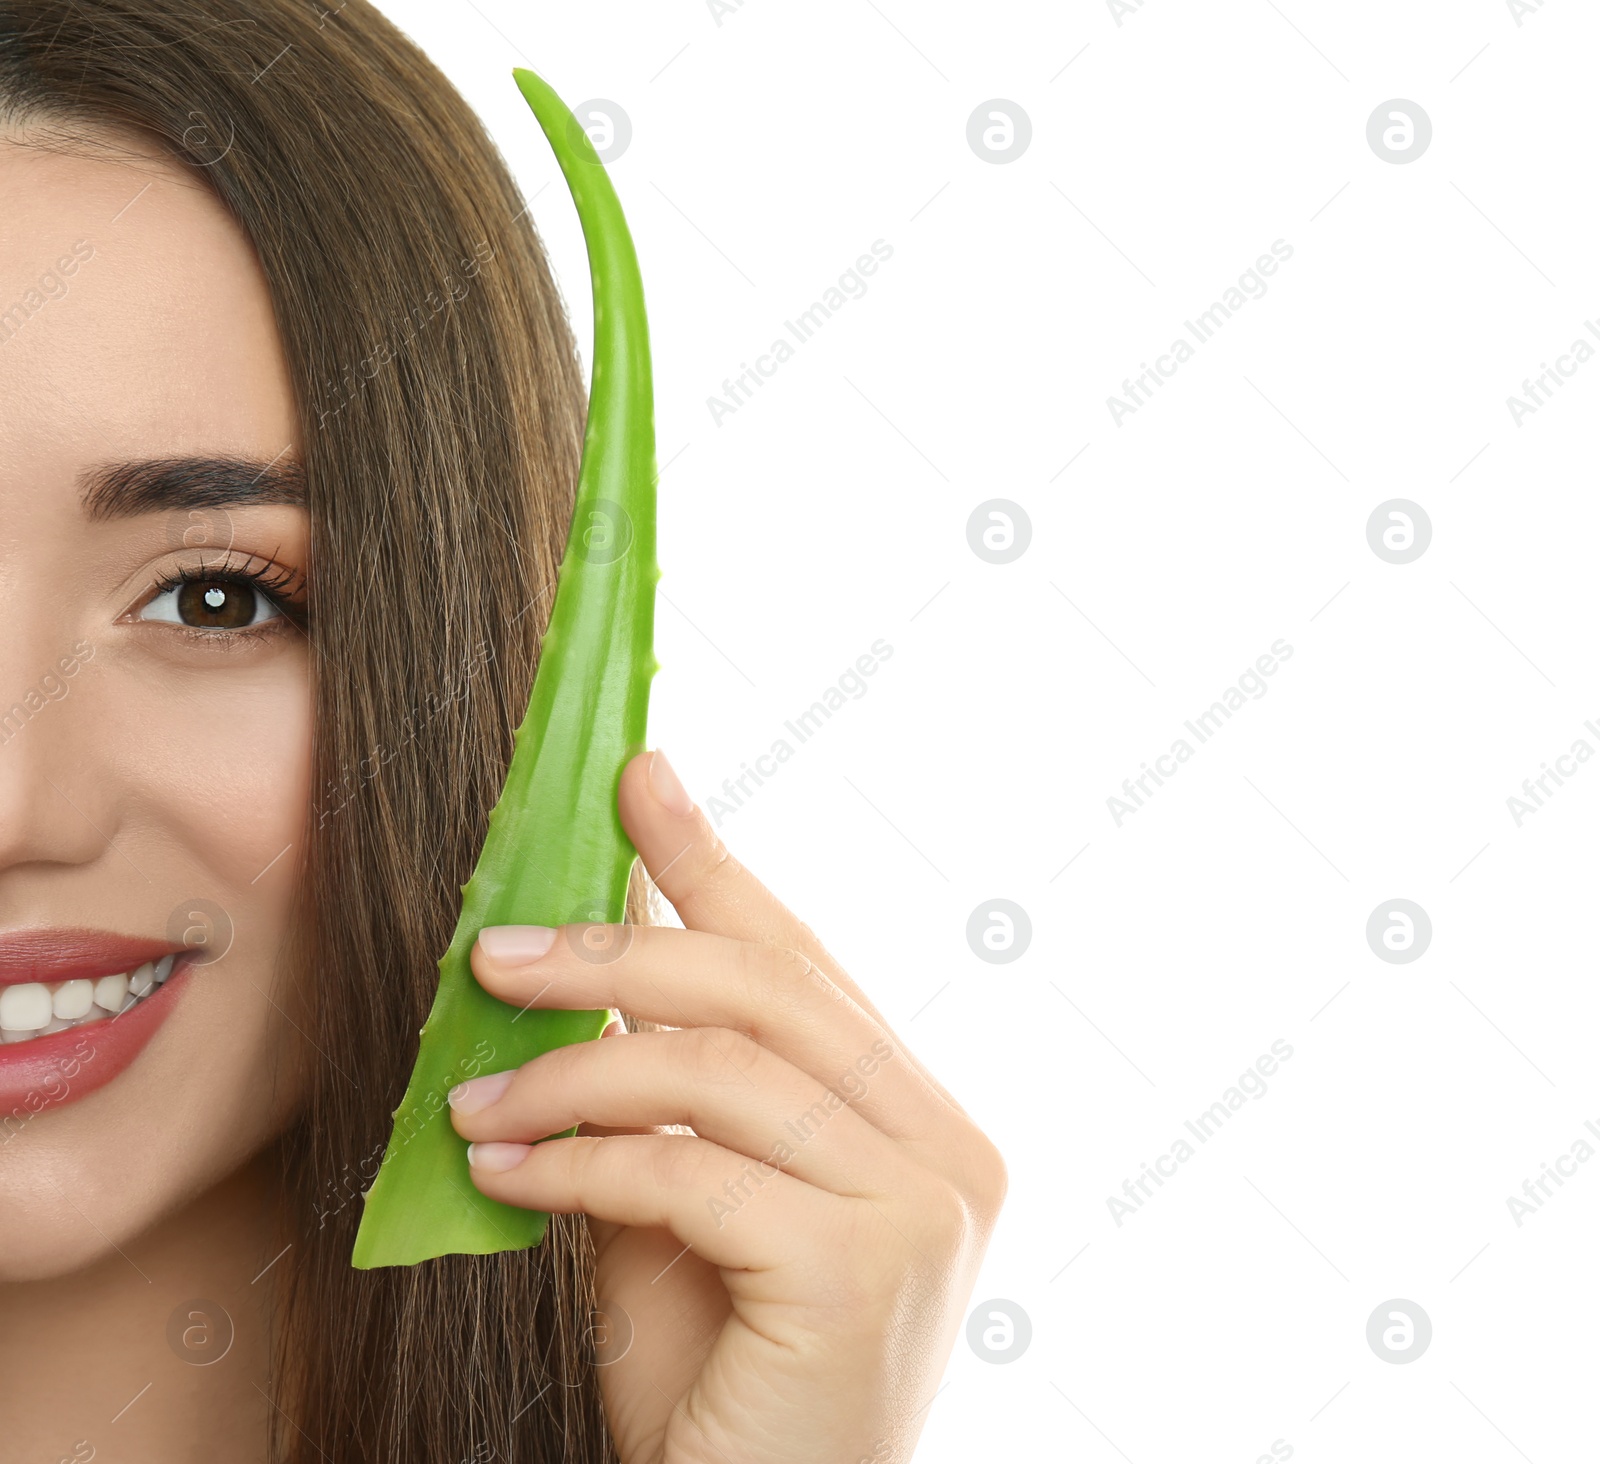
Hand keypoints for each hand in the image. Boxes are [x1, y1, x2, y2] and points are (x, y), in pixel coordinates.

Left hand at [447, 749, 1006, 1463]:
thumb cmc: (716, 1382)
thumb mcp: (680, 1205)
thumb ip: (659, 1090)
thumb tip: (580, 958)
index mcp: (917, 1120)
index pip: (804, 961)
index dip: (714, 861)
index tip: (639, 777)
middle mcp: (946, 1148)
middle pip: (767, 991)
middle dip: (617, 953)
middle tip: (495, 949)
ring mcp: (922, 1204)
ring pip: (724, 1070)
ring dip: (571, 1072)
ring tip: (469, 1096)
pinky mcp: (864, 1267)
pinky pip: (691, 1170)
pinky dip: (579, 1163)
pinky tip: (501, 1176)